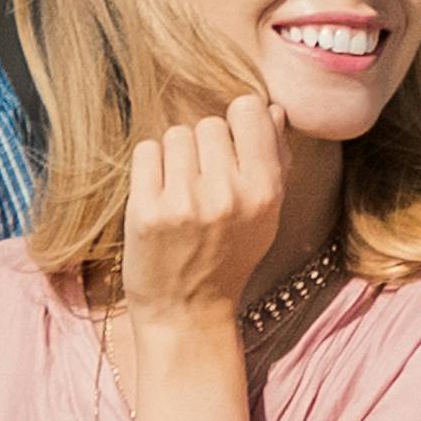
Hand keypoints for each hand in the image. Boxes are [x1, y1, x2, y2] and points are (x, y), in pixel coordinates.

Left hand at [120, 91, 284, 326]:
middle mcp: (227, 195)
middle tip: (203, 186)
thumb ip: (274, 159)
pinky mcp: (146, 211)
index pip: (249, 109)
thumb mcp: (265, 215)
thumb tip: (271, 109)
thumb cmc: (228, 258)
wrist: (186, 312)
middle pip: (209, 124)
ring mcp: (185, 203)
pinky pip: (147, 151)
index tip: (231, 150)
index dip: (238, 123)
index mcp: (265, 192)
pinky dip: (150, 168)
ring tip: (181, 194)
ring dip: (175, 158)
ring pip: (176, 135)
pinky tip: (159, 197)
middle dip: (204, 149)